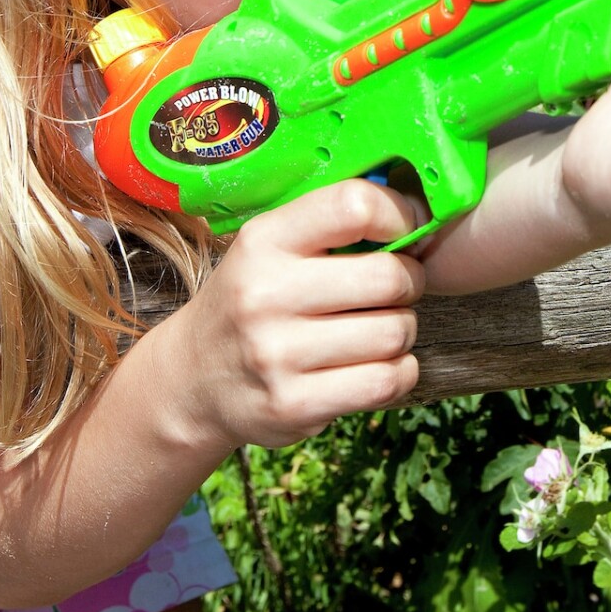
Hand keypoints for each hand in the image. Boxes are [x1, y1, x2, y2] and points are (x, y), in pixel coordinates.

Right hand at [175, 180, 424, 449]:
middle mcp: (265, 294)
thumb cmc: (252, 301)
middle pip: (389, 276)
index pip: (353, 206)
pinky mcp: (294, 405)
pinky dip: (399, 371)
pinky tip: (377, 364)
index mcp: (263, 241)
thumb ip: (330, 223)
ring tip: (379, 327)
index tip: (406, 229)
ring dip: (403, 329)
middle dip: (409, 280)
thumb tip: (417, 208)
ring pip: (395, 332)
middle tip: (395, 287)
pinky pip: (387, 381)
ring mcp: (277, 355)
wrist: (193, 379)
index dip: (399, 213)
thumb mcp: (269, 247)